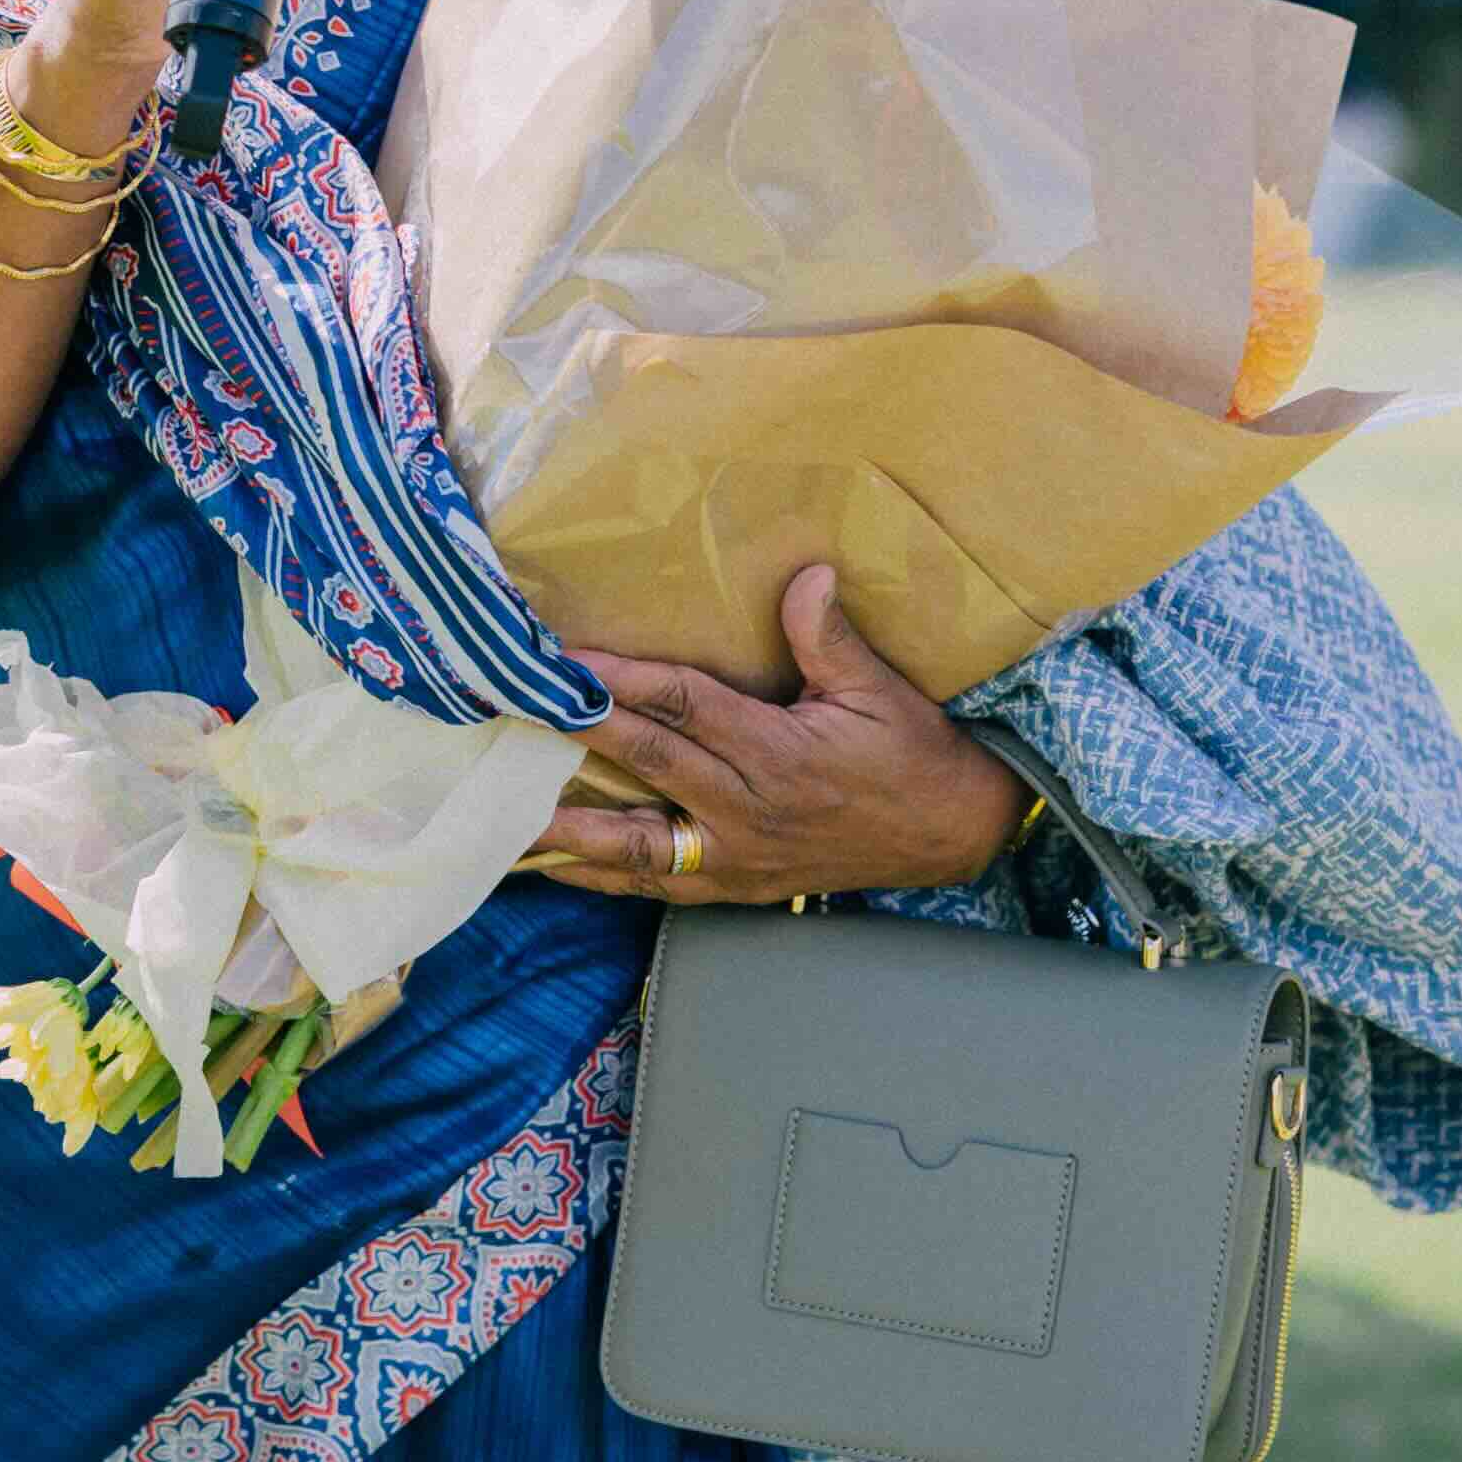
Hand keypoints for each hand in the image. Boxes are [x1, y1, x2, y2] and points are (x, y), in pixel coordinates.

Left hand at [529, 567, 1027, 907]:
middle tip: (518, 717)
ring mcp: (737, 855)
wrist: (951, 833)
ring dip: (573, 831)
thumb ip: (830, 636)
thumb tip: (806, 574)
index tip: (570, 663)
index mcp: (776, 752)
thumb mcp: (881, 689)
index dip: (623, 682)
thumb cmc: (913, 754)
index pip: (684, 709)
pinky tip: (559, 868)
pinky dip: (606, 878)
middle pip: (647, 765)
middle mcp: (747, 808)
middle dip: (579, 738)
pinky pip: (660, 887)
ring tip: (511, 816)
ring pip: (639, 844)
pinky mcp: (737, 887)